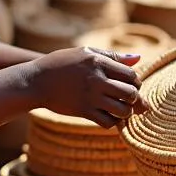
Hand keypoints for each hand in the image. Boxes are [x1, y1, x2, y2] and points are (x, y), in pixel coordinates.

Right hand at [30, 47, 144, 128]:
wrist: (36, 81)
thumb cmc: (62, 64)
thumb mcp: (86, 52)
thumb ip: (112, 56)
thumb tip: (139, 59)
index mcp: (99, 62)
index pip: (131, 75)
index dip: (135, 82)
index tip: (130, 85)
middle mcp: (97, 79)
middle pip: (130, 93)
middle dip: (135, 98)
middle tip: (129, 99)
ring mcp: (90, 97)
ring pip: (122, 110)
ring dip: (126, 112)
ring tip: (121, 109)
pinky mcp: (83, 111)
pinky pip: (108, 122)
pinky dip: (114, 122)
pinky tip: (110, 117)